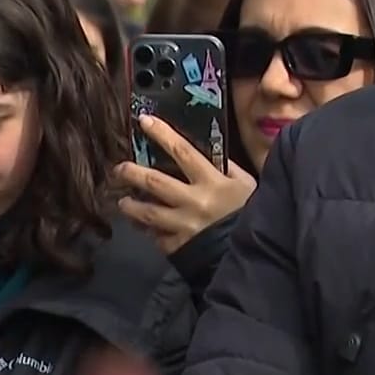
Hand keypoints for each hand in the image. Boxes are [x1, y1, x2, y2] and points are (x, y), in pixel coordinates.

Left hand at [113, 114, 256, 252]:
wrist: (255, 253)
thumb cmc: (250, 214)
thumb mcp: (246, 185)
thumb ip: (229, 168)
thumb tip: (213, 153)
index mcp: (212, 182)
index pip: (182, 151)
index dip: (162, 134)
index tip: (144, 121)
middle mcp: (194, 201)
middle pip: (155, 182)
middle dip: (131, 172)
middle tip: (118, 169)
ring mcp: (184, 225)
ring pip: (148, 213)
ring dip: (131, 206)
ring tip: (123, 202)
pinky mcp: (180, 247)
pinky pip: (158, 238)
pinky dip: (151, 233)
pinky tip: (145, 229)